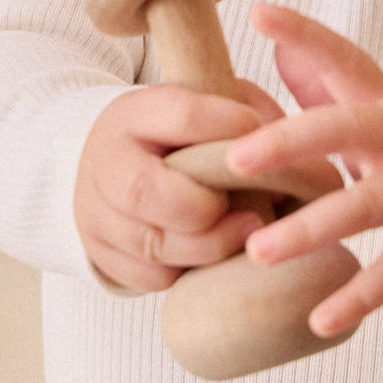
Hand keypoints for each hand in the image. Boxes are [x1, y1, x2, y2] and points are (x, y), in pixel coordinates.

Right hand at [75, 81, 278, 292]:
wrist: (117, 163)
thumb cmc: (181, 135)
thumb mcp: (209, 105)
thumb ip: (246, 117)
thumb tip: (288, 155)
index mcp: (135, 113)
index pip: (183, 117)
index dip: (232, 132)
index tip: (267, 144)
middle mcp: (105, 160)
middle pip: (145, 191)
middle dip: (206, 208)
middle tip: (251, 214)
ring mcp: (95, 212)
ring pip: (151, 243)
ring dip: (210, 247)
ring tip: (246, 234)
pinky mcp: (101, 254)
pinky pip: (149, 277)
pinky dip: (188, 272)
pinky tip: (212, 254)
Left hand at [228, 4, 382, 336]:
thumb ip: (329, 85)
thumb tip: (275, 43)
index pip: (347, 59)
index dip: (306, 35)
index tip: (260, 13)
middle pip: (352, 129)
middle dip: (293, 142)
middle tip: (235, 160)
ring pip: (369, 205)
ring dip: (312, 229)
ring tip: (258, 251)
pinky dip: (359, 296)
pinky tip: (318, 319)